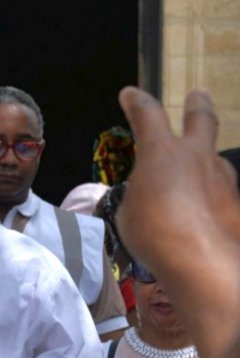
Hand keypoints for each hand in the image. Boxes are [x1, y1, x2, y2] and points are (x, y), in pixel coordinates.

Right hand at [117, 87, 239, 274]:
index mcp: (162, 152)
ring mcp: (225, 181)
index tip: (130, 94)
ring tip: (199, 173)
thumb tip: (151, 198)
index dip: (137, 103)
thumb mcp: (129, 212)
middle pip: (201, 121)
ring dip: (207, 163)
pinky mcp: (239, 207)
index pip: (147, 115)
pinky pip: (223, 196)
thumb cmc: (155, 233)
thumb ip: (141, 196)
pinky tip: (207, 217)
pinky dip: (213, 201)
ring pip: (217, 161)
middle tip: (200, 93)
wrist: (205, 263)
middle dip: (198, 105)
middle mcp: (198, 157)